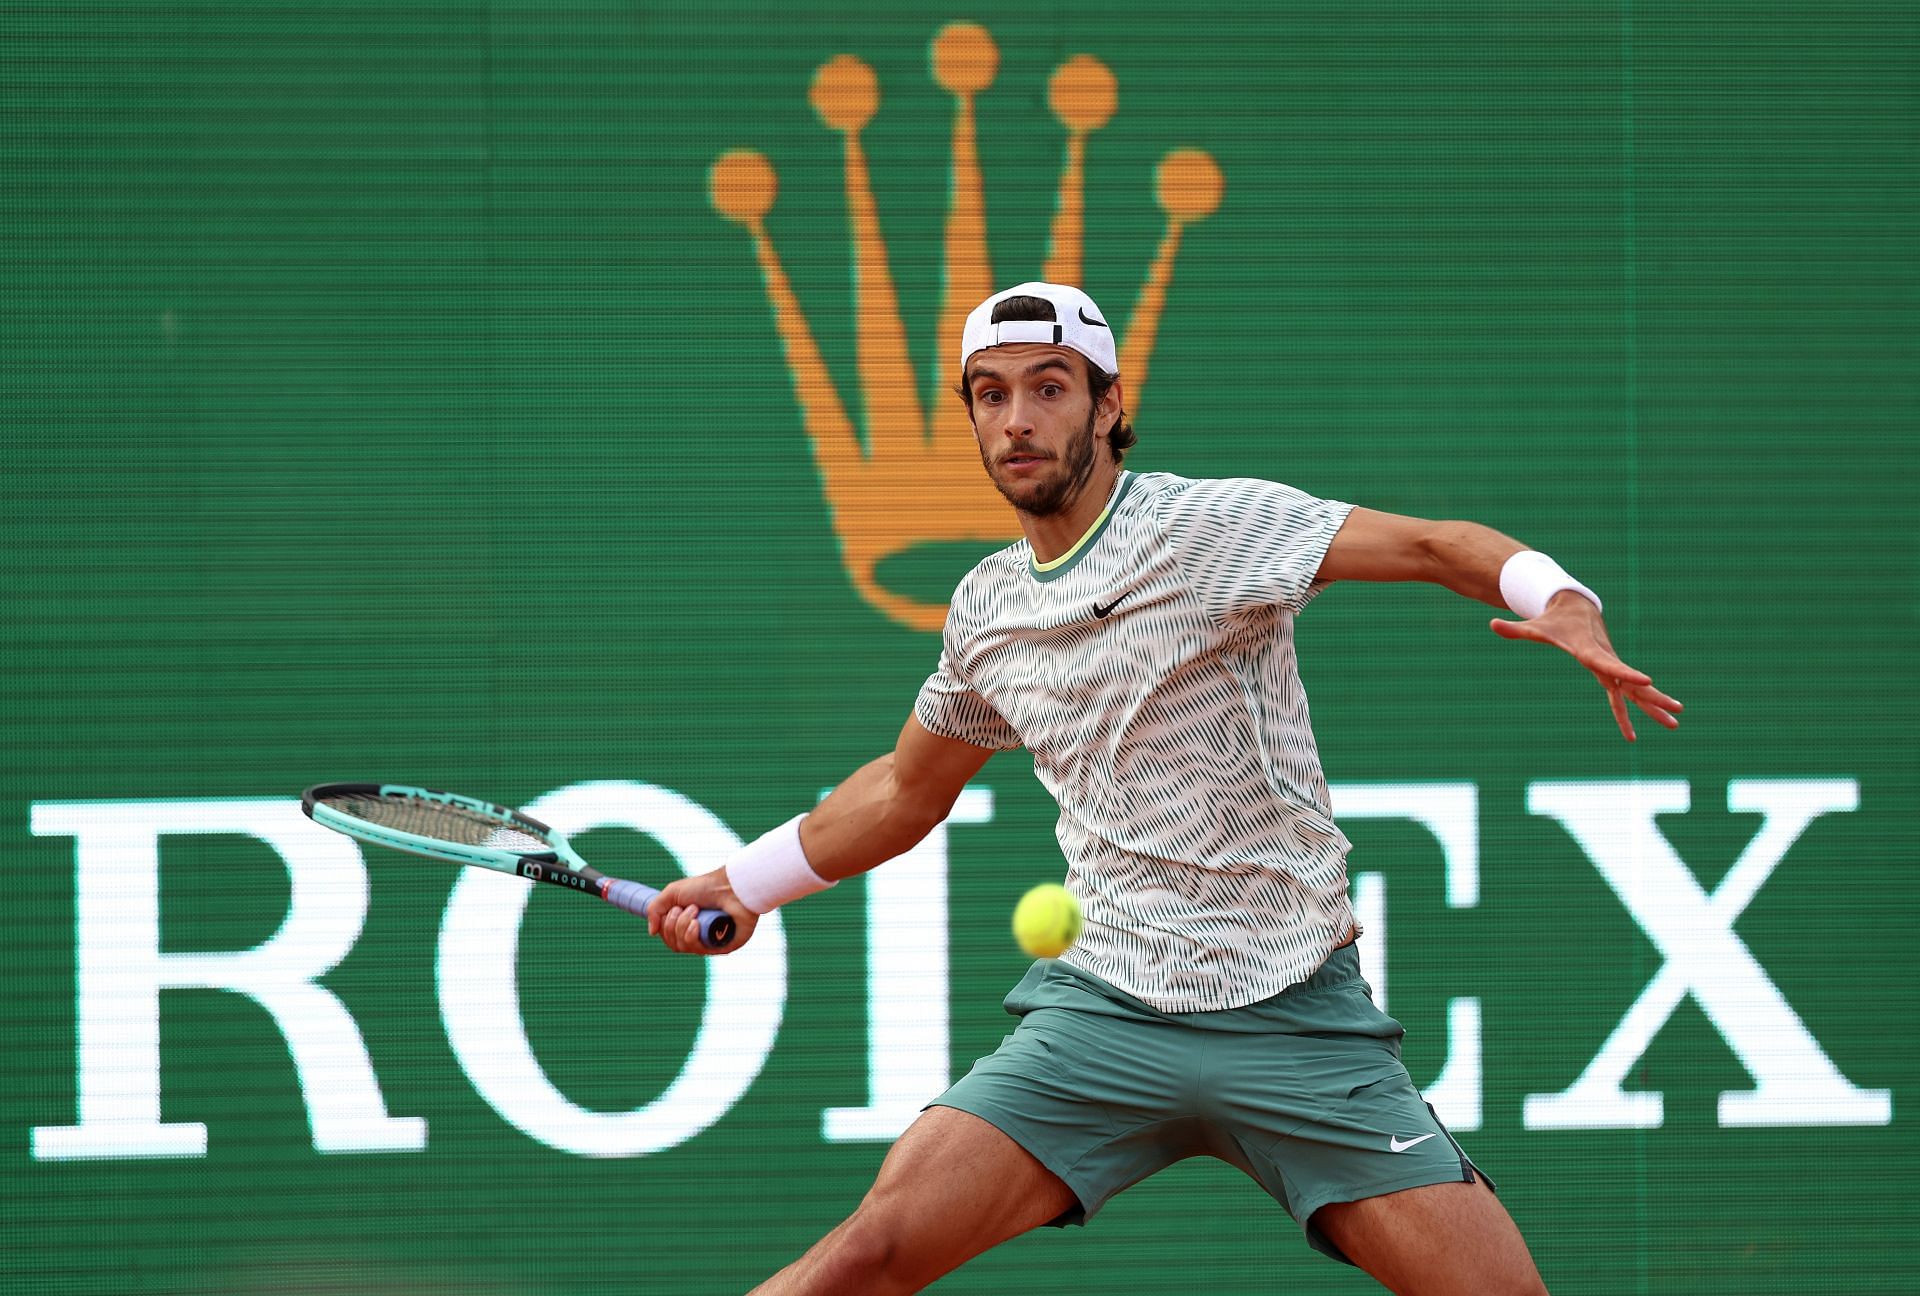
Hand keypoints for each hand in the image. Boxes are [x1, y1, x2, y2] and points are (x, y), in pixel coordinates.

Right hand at [646, 868, 758, 955]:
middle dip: (674, 925)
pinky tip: (697, 924)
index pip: (669, 938)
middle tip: (689, 907)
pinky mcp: (724, 946)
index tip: (674, 909)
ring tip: (695, 910)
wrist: (730, 885)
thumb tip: (652, 932)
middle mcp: (700, 936)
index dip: (665, 927)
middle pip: (674, 945)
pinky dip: (692, 937)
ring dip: (683, 926)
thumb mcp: (672, 893)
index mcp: (689, 925)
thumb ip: (655, 909)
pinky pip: (699, 951)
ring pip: (684, 947)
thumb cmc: (705, 886)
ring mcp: (712, 942)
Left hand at [1490, 592, 1683, 740]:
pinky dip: (1641, 707)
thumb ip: (1515, 629)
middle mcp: (1606, 659)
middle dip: (1653, 696)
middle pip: (1631, 682)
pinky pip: (1627, 694)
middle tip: (1677, 710)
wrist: (1575, 606)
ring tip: (1676, 723)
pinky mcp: (1611, 672)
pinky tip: (1659, 720)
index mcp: (1590, 650)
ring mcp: (1611, 667)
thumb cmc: (1552, 620)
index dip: (1625, 672)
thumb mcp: (1534, 627)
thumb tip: (1492, 623)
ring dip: (1655, 706)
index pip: (1609, 664)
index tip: (1647, 680)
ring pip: (1635, 690)